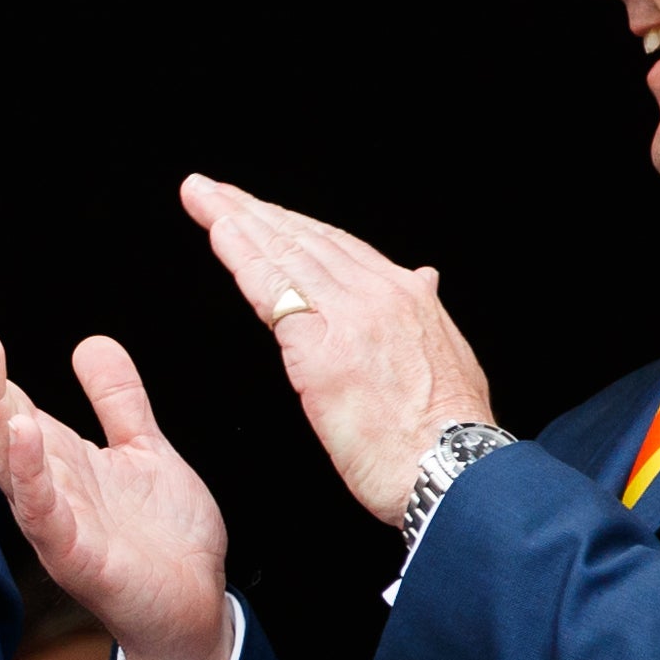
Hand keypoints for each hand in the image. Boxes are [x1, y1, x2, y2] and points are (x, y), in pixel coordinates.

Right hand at [0, 294, 236, 659]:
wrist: (194, 608)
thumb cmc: (165, 539)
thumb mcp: (144, 450)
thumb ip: (118, 401)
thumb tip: (91, 341)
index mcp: (53, 456)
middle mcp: (40, 484)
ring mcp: (51, 520)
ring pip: (5, 453)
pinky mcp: (73, 555)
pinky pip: (42, 509)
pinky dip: (29, 469)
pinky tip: (22, 428)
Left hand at [180, 177, 496, 525]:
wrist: (457, 469)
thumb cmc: (448, 433)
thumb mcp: (447, 358)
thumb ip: (425, 315)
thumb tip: (424, 277)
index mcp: (407, 295)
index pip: (338, 246)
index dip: (294, 224)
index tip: (261, 211)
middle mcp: (380, 293)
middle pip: (305, 239)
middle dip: (255, 211)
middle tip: (212, 190)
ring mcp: (349, 316)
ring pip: (284, 253)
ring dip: (237, 220)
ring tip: (202, 197)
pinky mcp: (321, 349)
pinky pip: (272, 290)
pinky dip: (242, 256)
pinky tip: (219, 233)